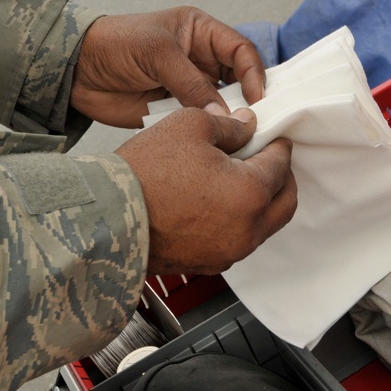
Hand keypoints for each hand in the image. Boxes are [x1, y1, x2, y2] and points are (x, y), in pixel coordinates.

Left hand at [71, 7, 265, 127]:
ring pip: (223, 105)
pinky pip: (200, 122)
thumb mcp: (158, 53)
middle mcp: (200, 60)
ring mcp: (189, 87)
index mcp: (200, 33)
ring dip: (231, 119)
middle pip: (238, 81)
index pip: (240, 51)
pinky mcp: (174, 111)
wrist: (75, 70)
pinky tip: (217, 142)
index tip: (256, 98)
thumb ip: (192, 83)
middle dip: (248, 100)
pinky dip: (209, 132)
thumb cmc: (115, 44)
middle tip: (256, 122)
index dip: (253, 73)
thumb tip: (224, 115)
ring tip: (240, 136)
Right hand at [115, 107, 296, 274]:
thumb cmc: (145, 172)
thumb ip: (230, 126)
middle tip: (267, 159)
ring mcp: (229, 252)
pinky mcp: (209, 264)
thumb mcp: (191, 126)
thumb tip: (247, 126)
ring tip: (239, 178)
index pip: (281, 165)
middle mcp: (247, 230)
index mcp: (251, 194)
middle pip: (284, 202)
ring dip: (261, 201)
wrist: (106, 217)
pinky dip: (239, 220)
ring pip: (263, 225)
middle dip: (281, 178)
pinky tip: (219, 201)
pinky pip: (238, 240)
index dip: (278, 145)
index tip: (272, 137)